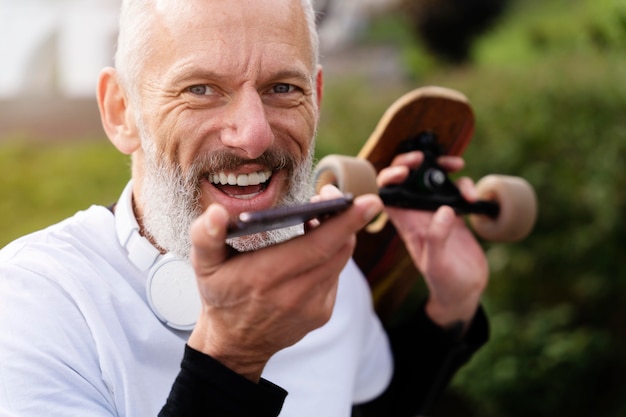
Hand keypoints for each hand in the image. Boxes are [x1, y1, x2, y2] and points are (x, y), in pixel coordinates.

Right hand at [187, 185, 381, 381]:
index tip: (366, 201)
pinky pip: (335, 275)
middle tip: (331, 195)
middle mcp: (295, 294)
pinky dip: (330, 256)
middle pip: (338, 249)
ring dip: (337, 234)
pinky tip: (313, 246)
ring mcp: (312, 306)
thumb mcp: (203, 264)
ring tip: (319, 215)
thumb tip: (216, 213)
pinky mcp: (322, 313)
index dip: (345, 222)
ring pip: (340, 260)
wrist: (234, 343)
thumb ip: (205, 235)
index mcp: (267, 276)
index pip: (319, 246)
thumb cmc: (221, 295)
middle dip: (344, 218)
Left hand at [377, 151, 488, 330]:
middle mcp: (418, 214)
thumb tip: (445, 211)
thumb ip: (437, 239)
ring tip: (457, 165)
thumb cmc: (445, 282)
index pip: (387, 193)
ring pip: (432, 179)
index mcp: (405, 223)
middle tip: (427, 159)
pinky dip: (464, 185)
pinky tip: (472, 196)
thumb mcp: (437, 264)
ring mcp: (436, 212)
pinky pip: (455, 190)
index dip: (389, 177)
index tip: (405, 172)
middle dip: (414, 163)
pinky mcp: (455, 214)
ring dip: (442, 168)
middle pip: (408, 179)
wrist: (465, 291)